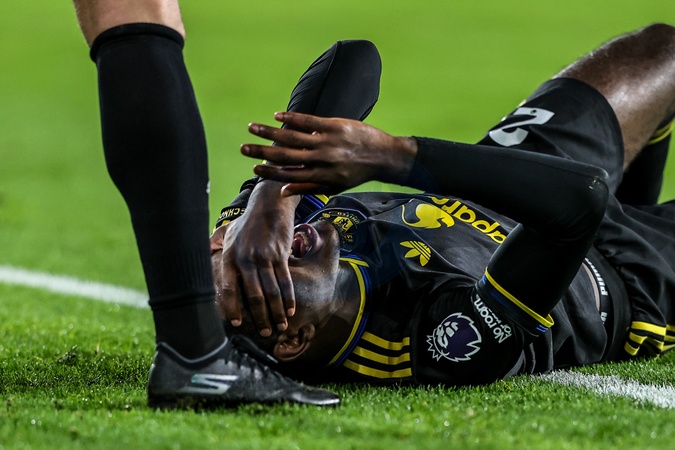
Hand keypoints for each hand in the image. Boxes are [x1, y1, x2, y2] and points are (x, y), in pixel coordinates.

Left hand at [210, 181, 298, 335]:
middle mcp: (245, 258)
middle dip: (260, 317)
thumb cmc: (247, 223)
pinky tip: (290, 309)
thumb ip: (216, 249)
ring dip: (277, 312)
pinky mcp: (280, 254)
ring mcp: (264, 257)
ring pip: (271, 291)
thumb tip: (203, 260)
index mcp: (229, 257)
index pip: (229, 289)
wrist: (269, 205)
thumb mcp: (227, 234)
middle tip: (265, 333)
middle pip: (253, 295)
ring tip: (280, 326)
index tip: (238, 324)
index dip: (233, 308)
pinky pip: (285, 281)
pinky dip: (288, 298)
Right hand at [241, 112, 417, 195]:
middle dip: (262, 152)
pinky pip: (309, 122)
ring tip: (252, 127)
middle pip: (285, 156)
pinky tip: (277, 115)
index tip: (252, 168)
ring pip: (293, 137)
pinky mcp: (335, 126)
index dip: (269, 172)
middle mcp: (321, 160)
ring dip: (270, 132)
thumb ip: (307, 187)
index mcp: (320, 177)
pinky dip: (292, 118)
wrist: (384, 157)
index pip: (288, 175)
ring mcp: (327, 142)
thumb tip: (281, 191)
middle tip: (243, 147)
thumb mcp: (333, 187)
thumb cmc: (356, 174)